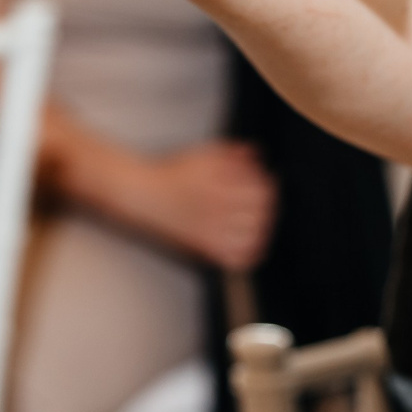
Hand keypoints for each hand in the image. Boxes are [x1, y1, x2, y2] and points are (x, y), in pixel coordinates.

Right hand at [123, 141, 276, 271]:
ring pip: (253, 237)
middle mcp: (218, 210)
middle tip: (264, 203)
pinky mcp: (204, 248)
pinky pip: (237, 258)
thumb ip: (233, 153)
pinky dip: (249, 253)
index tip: (268, 183)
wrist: (142, 195)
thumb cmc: (171, 174)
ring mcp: (212, 232)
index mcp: (221, 185)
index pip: (261, 191)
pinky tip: (249, 243)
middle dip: (267, 207)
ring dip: (262, 228)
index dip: (269, 186)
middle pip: (261, 214)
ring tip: (258, 222)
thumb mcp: (204, 154)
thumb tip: (256, 155)